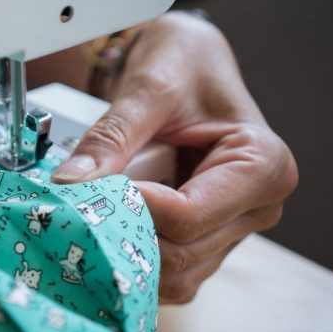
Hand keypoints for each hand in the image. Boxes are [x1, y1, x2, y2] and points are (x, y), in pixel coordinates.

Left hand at [52, 11, 297, 302]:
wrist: (189, 59)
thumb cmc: (184, 64)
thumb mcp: (148, 90)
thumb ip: (110, 138)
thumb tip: (69, 183)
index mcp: (263, 166)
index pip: (190, 215)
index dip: (132, 210)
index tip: (87, 193)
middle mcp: (257, 206)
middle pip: (181, 252)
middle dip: (124, 231)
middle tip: (77, 205)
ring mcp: (233, 229)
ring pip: (174, 272)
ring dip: (126, 250)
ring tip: (94, 212)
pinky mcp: (207, 238)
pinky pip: (169, 270)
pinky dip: (132, 256)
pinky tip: (108, 224)